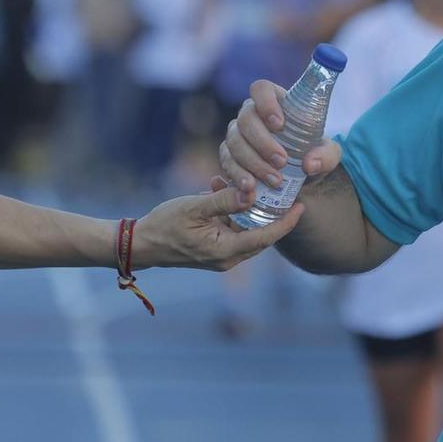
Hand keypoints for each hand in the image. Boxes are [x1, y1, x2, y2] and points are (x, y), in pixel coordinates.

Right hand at [129, 178, 304, 271]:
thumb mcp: (196, 208)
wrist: (141, 244)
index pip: (267, 237)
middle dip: (273, 213)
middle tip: (284, 189)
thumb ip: (225, 201)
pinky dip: (234, 213)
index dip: (286, 222)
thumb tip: (252, 192)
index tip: (301, 205)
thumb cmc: (165, 225)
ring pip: (248, 231)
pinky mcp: (215, 249)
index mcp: (227, 251)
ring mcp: (222, 256)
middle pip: (262, 235)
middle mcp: (228, 258)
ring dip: (250, 209)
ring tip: (250, 183)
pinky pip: (234, 230)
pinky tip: (224, 190)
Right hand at [219, 79, 342, 196]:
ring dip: (253, 162)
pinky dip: (238, 176)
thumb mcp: (328, 153)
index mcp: (275, 102)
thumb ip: (326, 155)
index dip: (266, 102)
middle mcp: (251, 114)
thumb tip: (310, 163)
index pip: (261, 89)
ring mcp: (237, 135)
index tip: (279, 124)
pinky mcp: (230, 156)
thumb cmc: (313, 153)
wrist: (300, 175)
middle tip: (282, 162)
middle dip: (262, 142)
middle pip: (246, 119)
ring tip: (274, 181)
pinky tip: (252, 189)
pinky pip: (227, 163)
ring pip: (235, 142)